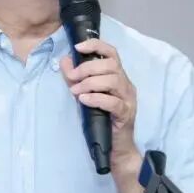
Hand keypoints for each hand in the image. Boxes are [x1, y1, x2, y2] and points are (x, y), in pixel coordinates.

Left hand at [60, 39, 140, 168]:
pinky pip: (113, 102)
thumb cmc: (101, 119)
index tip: (77, 48)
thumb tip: (64, 60)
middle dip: (88, 68)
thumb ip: (75, 78)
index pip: (112, 52)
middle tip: (72, 78)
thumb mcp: (85, 94)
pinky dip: (96, 98)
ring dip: (90, 83)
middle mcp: (126, 84)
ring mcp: (128, 99)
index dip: (95, 45)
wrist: (116, 147)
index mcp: (118, 75)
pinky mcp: (126, 114)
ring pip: (113, 80)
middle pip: (111, 64)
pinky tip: (84, 100)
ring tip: (76, 92)